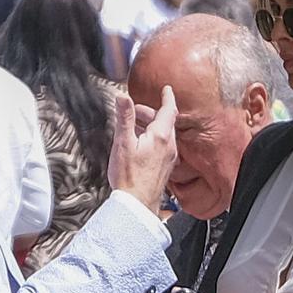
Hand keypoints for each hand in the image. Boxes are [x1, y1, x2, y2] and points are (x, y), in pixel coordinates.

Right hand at [108, 86, 177, 214]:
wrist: (137, 204)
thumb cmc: (129, 177)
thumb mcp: (123, 143)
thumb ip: (124, 118)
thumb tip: (123, 96)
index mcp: (161, 136)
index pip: (169, 110)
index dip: (167, 97)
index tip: (166, 89)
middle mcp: (169, 146)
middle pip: (164, 121)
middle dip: (149, 112)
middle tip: (133, 110)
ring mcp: (169, 158)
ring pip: (163, 134)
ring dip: (149, 126)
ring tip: (132, 127)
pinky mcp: (165, 168)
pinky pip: (162, 146)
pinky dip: (152, 138)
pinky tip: (138, 144)